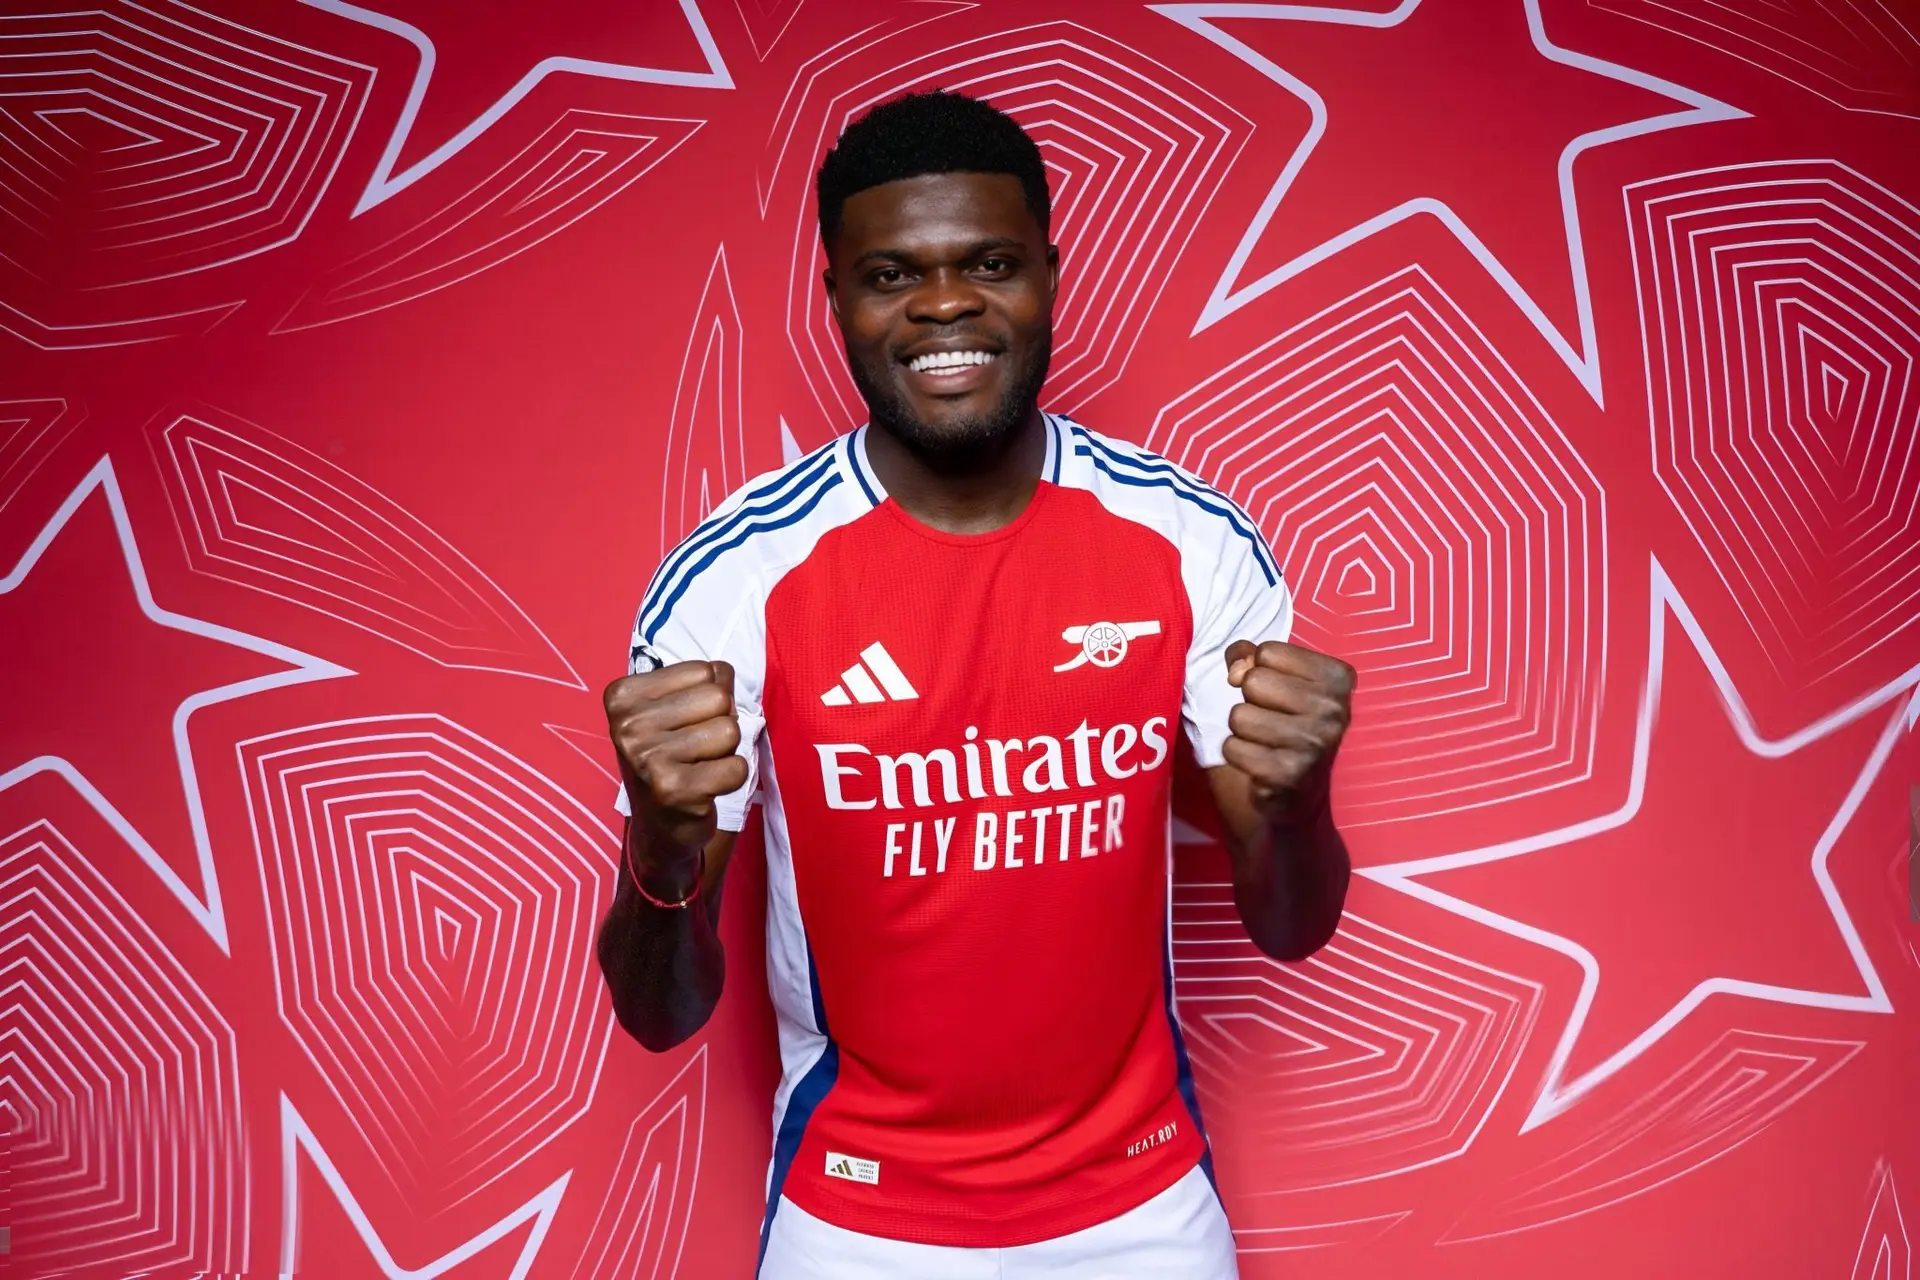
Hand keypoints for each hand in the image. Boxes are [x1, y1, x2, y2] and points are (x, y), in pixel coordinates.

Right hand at [603, 660, 747, 852]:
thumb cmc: (670, 757)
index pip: (704, 671)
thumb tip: (725, 671)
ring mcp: (648, 759)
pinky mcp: (673, 791)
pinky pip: (736, 767)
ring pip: (730, 730)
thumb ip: (704, 682)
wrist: (659, 825)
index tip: (683, 724)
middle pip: (719, 698)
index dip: (708, 698)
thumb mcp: (674, 710)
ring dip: (725, 751)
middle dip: (719, 722)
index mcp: (622, 697)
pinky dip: (731, 778)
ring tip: (699, 766)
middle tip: (696, 748)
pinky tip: (705, 788)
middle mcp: (628, 726)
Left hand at [1223, 639, 1355, 822]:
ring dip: (1242, 729)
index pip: (1268, 652)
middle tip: (1271, 717)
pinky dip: (1237, 754)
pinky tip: (1259, 761)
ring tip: (1265, 740)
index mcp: (1338, 678)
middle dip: (1250, 699)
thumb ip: (1249, 658)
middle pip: (1253, 681)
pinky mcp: (1289, 775)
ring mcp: (1314, 744)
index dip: (1259, 668)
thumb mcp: (1278, 678)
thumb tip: (1236, 671)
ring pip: (1239, 716)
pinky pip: (1232, 748)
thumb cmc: (1286, 720)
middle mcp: (1333, 710)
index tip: (1276, 690)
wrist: (1300, 789)